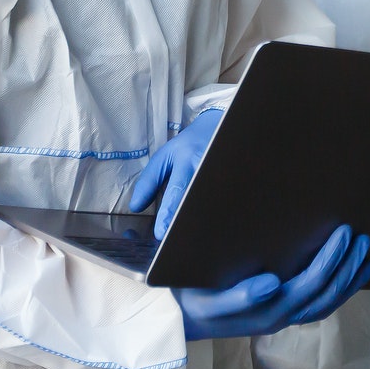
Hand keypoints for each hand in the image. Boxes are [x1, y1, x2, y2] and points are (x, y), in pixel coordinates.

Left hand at [131, 106, 224, 236]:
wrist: (220, 129)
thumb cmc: (189, 145)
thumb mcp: (164, 156)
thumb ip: (149, 181)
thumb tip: (135, 207)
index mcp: (188, 160)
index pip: (178, 192)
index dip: (168, 214)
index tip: (161, 233)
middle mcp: (207, 167)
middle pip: (195, 202)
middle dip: (184, 223)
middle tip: (174, 240)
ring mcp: (223, 175)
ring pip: (210, 206)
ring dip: (198, 223)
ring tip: (188, 237)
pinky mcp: (233, 183)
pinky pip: (221, 206)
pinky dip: (210, 217)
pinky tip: (204, 228)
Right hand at [176, 224, 369, 340]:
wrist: (179, 320)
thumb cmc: (193, 300)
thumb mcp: (209, 299)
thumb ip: (239, 296)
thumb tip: (272, 284)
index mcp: (268, 311)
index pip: (311, 285)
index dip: (331, 260)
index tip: (344, 233)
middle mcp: (281, 317)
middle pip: (326, 293)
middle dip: (347, 266)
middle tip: (361, 236)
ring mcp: (283, 317)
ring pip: (327, 302)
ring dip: (349, 279)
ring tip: (366, 254)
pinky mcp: (281, 312)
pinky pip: (319, 304)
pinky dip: (339, 289)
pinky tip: (350, 272)